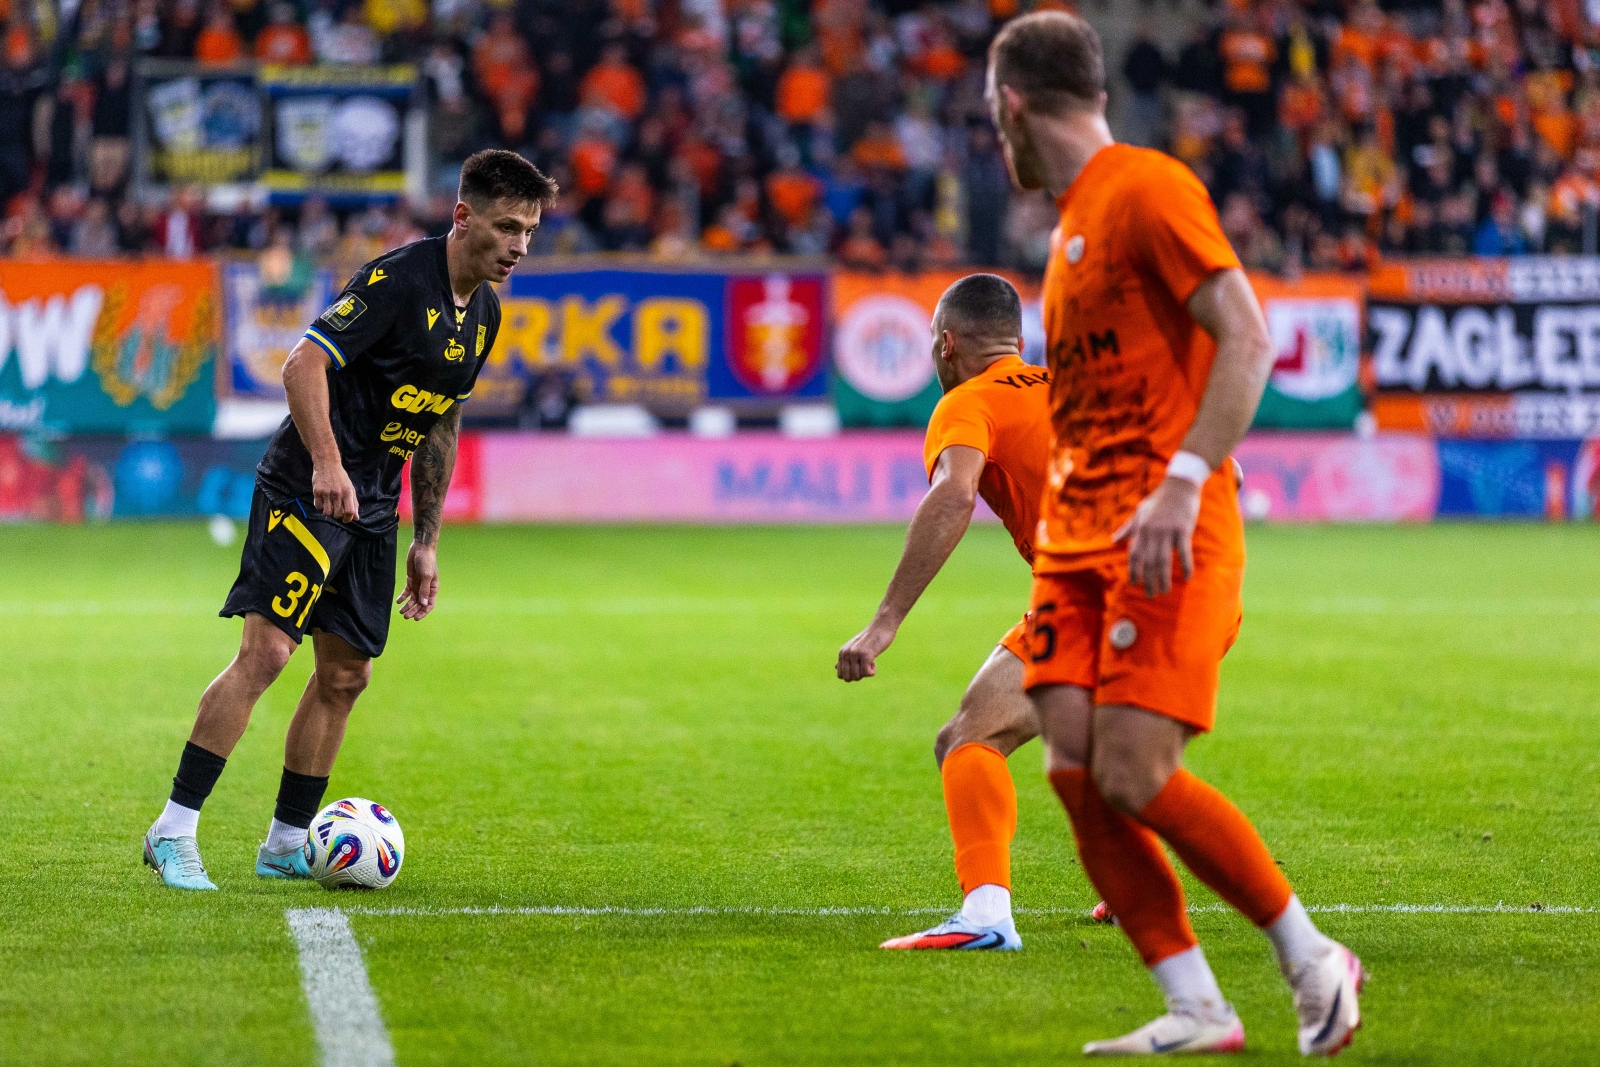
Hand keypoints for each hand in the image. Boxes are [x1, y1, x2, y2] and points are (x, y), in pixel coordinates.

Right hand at [312, 463, 358, 522]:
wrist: (327, 464)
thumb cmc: (340, 477)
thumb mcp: (350, 488)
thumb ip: (354, 503)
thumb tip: (356, 518)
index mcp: (348, 493)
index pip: (349, 512)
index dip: (348, 518)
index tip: (346, 519)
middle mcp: (337, 493)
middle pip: (338, 514)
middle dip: (337, 515)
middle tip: (336, 510)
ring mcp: (326, 493)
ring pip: (327, 512)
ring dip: (328, 511)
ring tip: (329, 505)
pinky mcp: (317, 492)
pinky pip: (318, 507)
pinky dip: (320, 506)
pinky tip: (322, 500)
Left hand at [397, 542, 438, 619]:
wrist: (420, 549)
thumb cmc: (427, 561)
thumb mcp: (426, 576)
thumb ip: (424, 590)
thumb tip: (423, 604)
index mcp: (433, 588)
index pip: (429, 604)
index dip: (423, 612)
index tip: (416, 618)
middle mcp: (426, 589)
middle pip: (420, 604)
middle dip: (413, 611)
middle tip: (405, 616)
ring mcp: (418, 585)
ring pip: (412, 600)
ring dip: (407, 606)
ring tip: (401, 612)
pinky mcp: (411, 581)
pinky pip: (406, 592)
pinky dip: (402, 597)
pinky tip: (398, 601)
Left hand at [836, 616, 898, 680]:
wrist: (882, 626)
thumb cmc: (870, 638)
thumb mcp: (854, 647)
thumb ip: (845, 657)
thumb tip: (835, 667)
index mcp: (842, 652)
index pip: (841, 675)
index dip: (851, 675)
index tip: (859, 667)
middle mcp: (846, 653)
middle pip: (848, 678)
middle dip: (858, 676)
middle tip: (866, 666)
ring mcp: (855, 654)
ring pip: (857, 677)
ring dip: (866, 673)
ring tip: (870, 661)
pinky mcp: (865, 655)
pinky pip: (866, 673)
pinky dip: (872, 672)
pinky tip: (874, 661)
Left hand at [1114, 476, 1201, 596]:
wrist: (1180, 483)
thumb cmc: (1159, 499)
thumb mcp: (1140, 512)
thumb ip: (1128, 528)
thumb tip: (1113, 540)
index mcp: (1141, 528)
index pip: (1134, 554)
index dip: (1133, 570)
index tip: (1134, 583)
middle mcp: (1152, 531)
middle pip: (1148, 561)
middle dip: (1148, 580)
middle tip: (1150, 595)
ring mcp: (1167, 531)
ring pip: (1163, 560)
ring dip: (1163, 578)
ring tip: (1164, 592)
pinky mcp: (1183, 529)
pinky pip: (1184, 551)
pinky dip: (1186, 566)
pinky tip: (1188, 578)